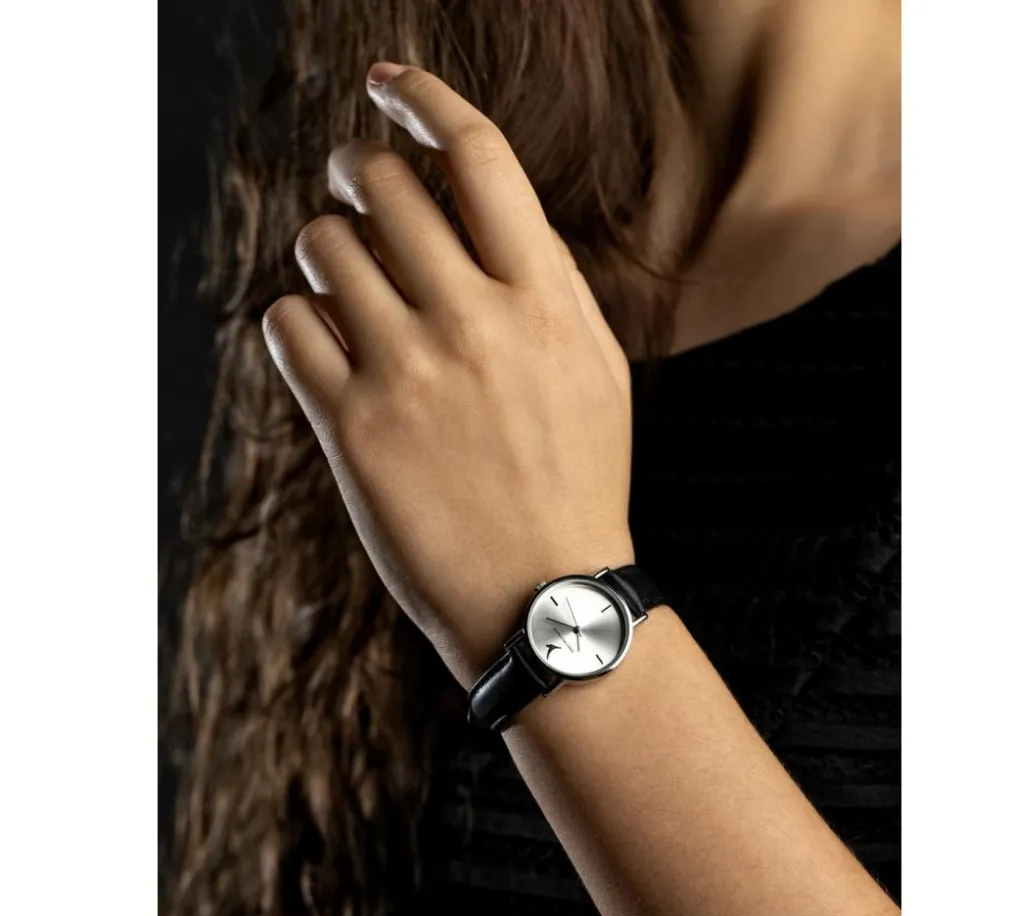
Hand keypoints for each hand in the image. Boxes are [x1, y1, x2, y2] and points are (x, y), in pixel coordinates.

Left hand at [262, 62, 634, 688]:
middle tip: (356, 190)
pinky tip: (328, 348)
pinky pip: (287, 325)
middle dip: (358, 172)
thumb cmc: (576, 482)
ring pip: (322, 246)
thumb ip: (545, 284)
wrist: (546, 596)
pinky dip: (296, 322)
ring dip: (325, 249)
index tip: (391, 87)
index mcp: (547, 302)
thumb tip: (480, 211)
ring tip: (348, 284)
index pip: (479, 157)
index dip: (425, 100)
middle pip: (383, 186)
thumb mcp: (596, 371)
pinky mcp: (352, 429)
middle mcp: (476, 323)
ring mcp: (409, 375)